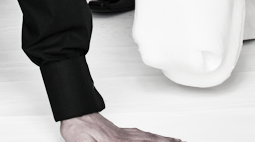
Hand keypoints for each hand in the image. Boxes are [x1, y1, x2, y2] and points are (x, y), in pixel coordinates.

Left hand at [60, 112, 182, 141]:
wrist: (74, 115)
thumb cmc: (79, 131)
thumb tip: (124, 139)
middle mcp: (124, 138)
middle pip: (150, 141)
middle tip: (179, 141)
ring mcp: (122, 133)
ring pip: (146, 136)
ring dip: (161, 139)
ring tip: (173, 140)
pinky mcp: (117, 130)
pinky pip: (138, 132)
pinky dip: (148, 135)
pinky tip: (148, 135)